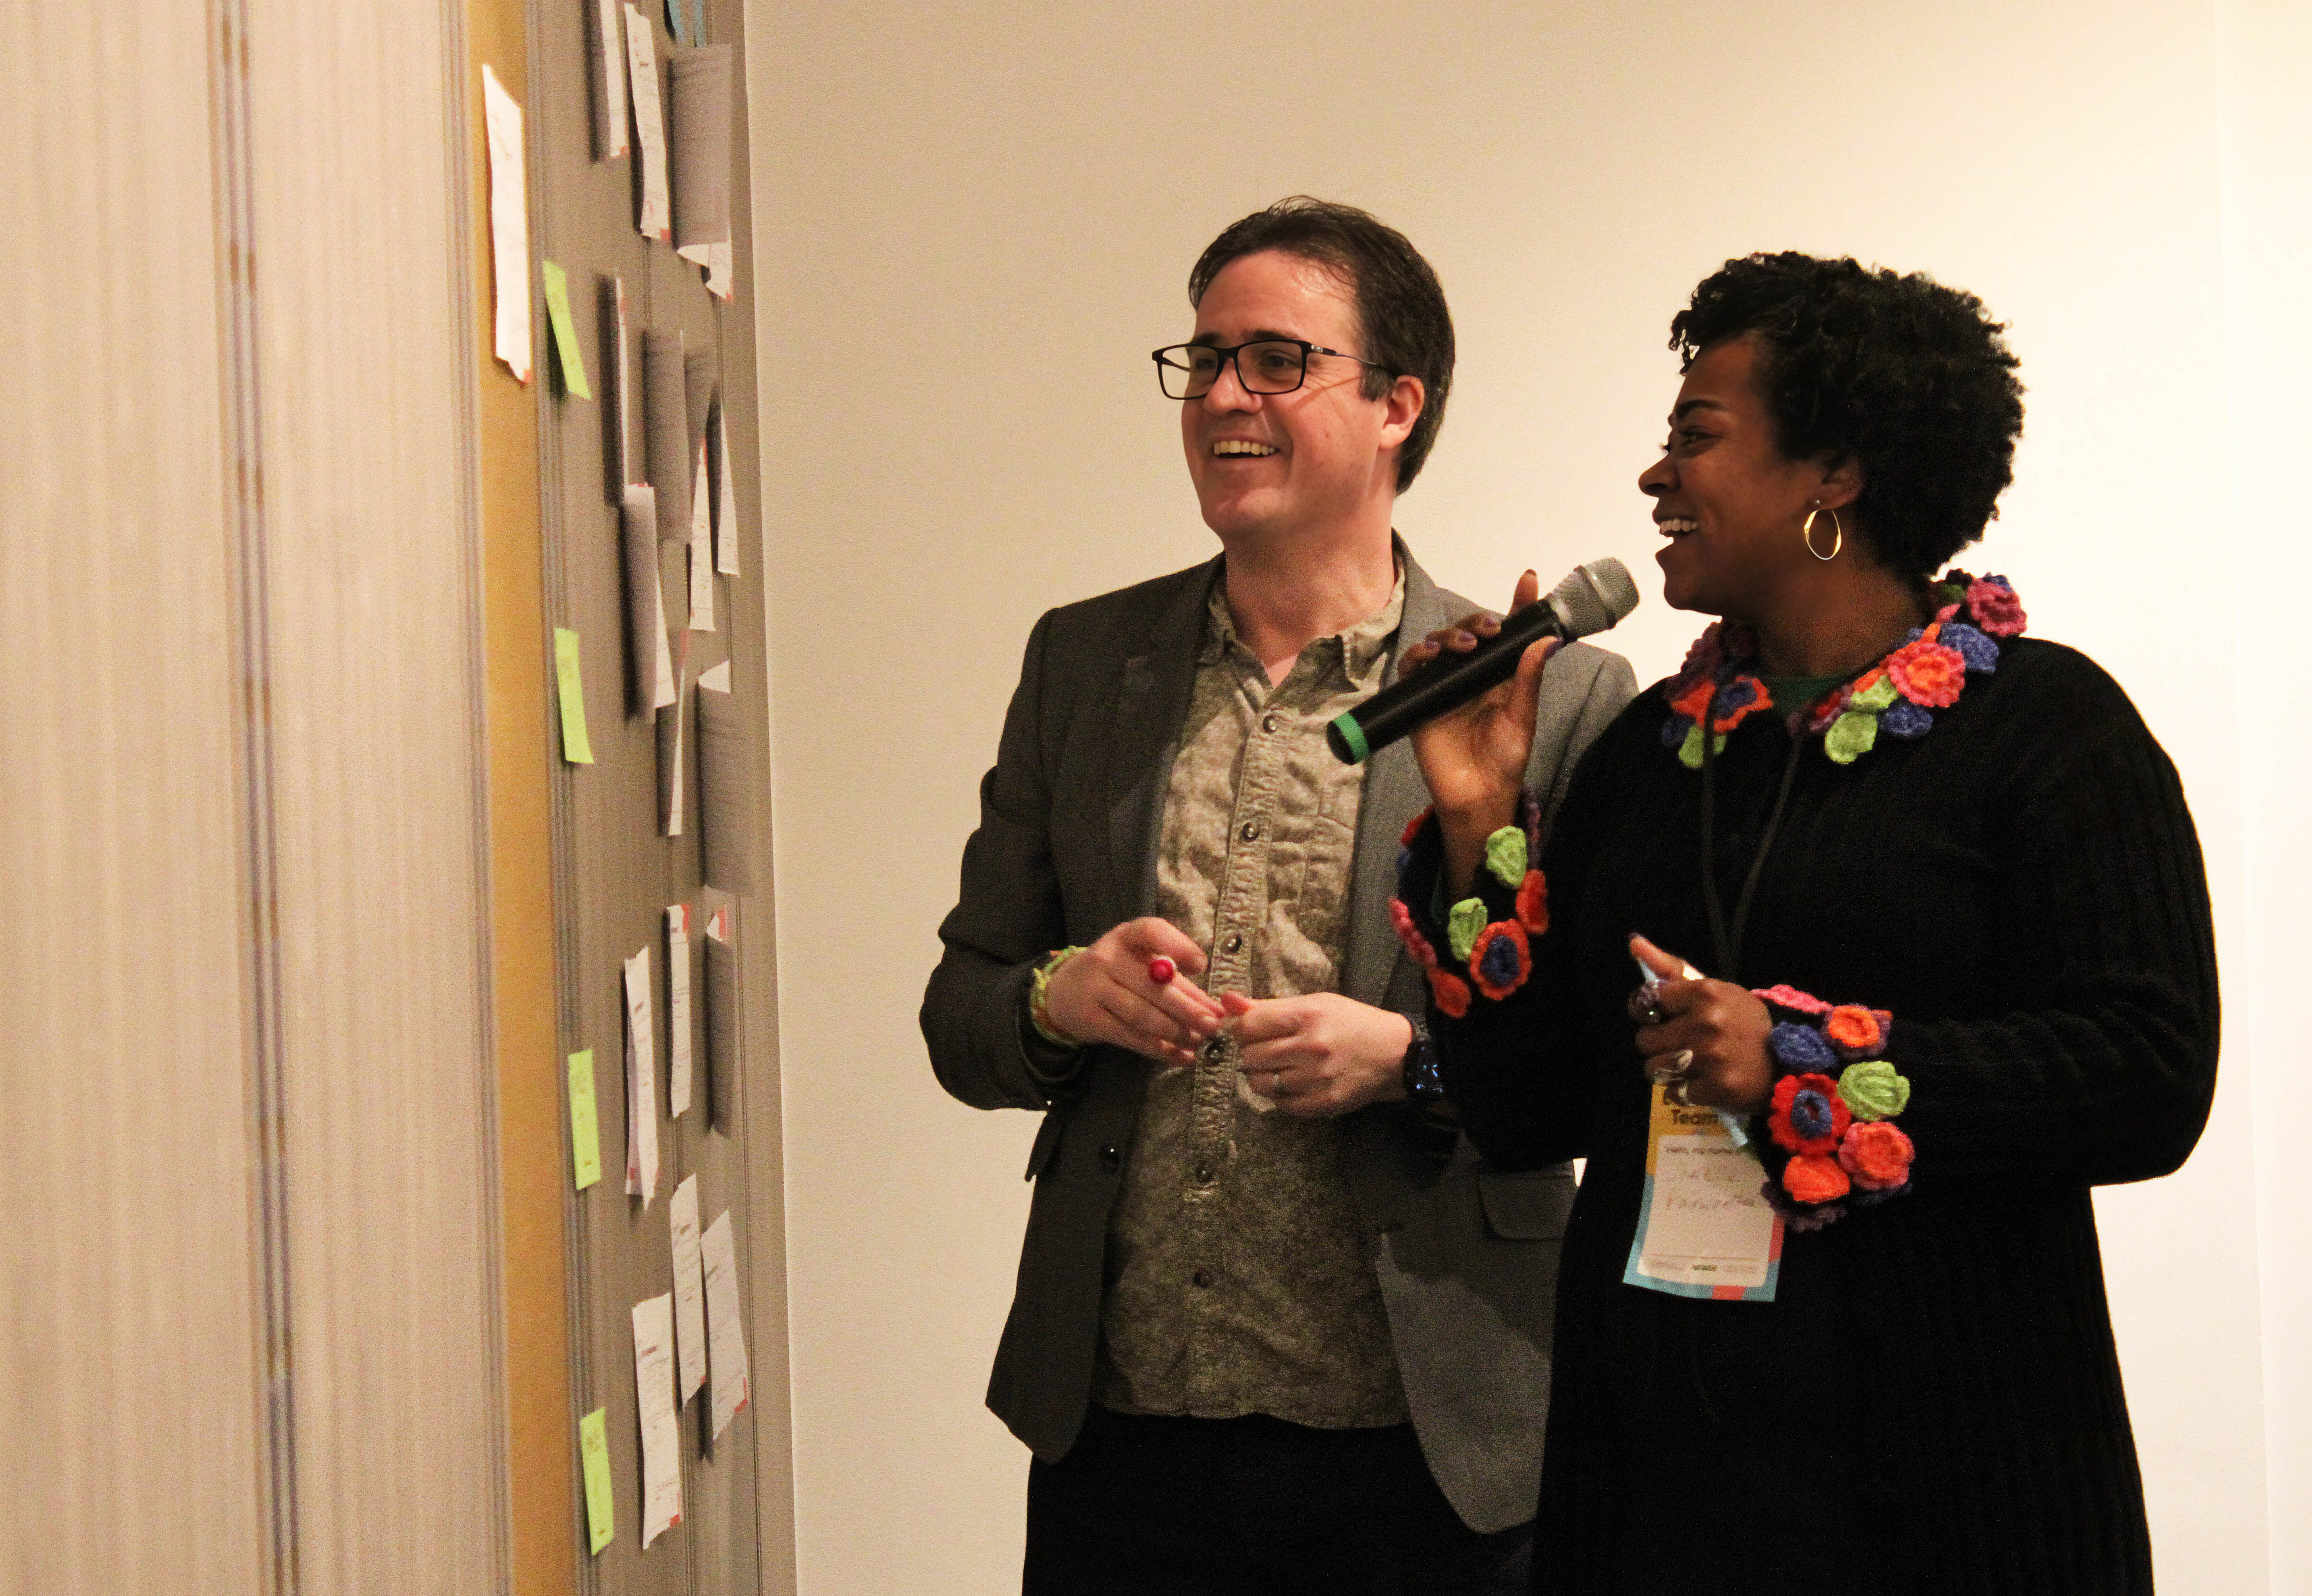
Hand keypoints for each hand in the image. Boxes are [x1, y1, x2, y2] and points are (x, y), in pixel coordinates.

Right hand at [1043, 918, 1226, 1066]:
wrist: (1063, 993)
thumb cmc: (1115, 974)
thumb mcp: (1141, 966)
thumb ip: (1179, 984)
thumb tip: (1216, 1009)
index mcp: (1125, 936)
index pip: (1151, 931)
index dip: (1178, 945)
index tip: (1201, 966)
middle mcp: (1107, 958)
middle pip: (1153, 985)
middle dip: (1188, 1009)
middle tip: (1214, 1025)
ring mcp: (1095, 989)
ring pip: (1142, 1015)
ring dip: (1175, 1032)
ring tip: (1198, 1042)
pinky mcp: (1090, 1019)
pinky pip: (1130, 1037)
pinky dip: (1158, 1049)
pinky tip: (1179, 1056)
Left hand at [1218, 992, 1411, 1117]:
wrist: (1396, 1055)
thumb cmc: (1352, 1023)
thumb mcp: (1314, 1003)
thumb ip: (1267, 1006)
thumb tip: (1225, 1000)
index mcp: (1308, 1015)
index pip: (1249, 1026)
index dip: (1239, 1029)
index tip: (1246, 1031)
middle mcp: (1311, 1048)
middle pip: (1250, 1056)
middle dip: (1251, 1053)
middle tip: (1266, 1049)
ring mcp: (1317, 1079)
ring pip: (1260, 1083)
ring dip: (1261, 1075)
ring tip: (1278, 1066)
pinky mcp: (1323, 1104)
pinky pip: (1280, 1104)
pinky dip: (1279, 1095)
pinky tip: (1293, 1082)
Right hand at [1401, 569, 1559, 892]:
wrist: (1476, 796)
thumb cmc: (1503, 760)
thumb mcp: (1522, 718)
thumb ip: (1528, 678)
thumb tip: (1547, 639)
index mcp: (1501, 677)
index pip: (1508, 635)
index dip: (1518, 606)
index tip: (1528, 581)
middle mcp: (1472, 676)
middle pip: (1470, 633)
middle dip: (1478, 621)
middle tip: (1491, 628)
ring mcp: (1444, 685)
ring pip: (1440, 644)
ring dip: (1450, 636)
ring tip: (1466, 646)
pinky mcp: (1421, 699)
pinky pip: (1413, 669)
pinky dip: (1418, 655)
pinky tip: (1429, 655)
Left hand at [1628, 934, 1771, 1113]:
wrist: (1789, 1059)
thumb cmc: (1744, 1021)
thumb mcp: (1714, 989)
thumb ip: (1670, 968)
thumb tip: (1633, 942)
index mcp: (1705, 993)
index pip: (1647, 998)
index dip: (1648, 1011)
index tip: (1660, 1017)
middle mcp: (1706, 1023)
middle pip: (1645, 1039)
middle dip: (1657, 1043)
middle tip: (1679, 1044)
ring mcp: (1711, 1058)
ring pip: (1654, 1068)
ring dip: (1666, 1069)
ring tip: (1688, 1065)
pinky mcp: (1717, 1088)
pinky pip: (1674, 1092)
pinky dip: (1683, 1091)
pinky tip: (1701, 1082)